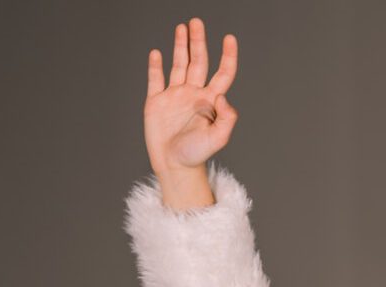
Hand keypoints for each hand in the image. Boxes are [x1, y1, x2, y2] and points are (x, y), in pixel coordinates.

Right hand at [143, 18, 238, 208]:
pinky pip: (156, 79)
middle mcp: (194, 94)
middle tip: (196, 22)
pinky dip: (156, 66)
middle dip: (198, 41)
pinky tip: (157, 52)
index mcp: (211, 101)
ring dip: (180, 46)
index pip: (223, 72)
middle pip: (198, 61)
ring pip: (178, 65)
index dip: (227, 55)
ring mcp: (174, 96)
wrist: (174, 165)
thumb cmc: (198, 154)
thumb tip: (222, 97)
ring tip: (182, 27)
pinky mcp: (156, 102)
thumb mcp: (218, 138)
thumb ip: (226, 118)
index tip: (229, 38)